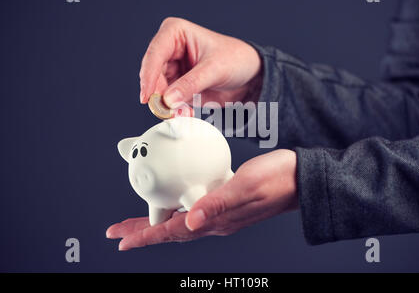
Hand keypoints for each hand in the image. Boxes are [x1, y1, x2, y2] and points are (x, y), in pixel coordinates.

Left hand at [106, 149, 297, 249]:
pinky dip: (176, 207)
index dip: (146, 237)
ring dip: (156, 221)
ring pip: (180, 221)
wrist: (300, 178)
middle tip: (117, 233)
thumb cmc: (276, 179)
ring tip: (136, 221)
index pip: (173, 232)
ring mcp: (221, 214)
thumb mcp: (246, 186)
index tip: (122, 241)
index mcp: (218, 220)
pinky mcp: (226, 203)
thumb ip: (218, 204)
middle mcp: (216, 221)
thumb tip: (189, 221)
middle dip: (143, 231)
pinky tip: (173, 199)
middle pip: (171, 230)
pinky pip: (194, 208)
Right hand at [139, 17, 262, 106]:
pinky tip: (185, 114)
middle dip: (159, 96)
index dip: (149, 76)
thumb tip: (167, 100)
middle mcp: (169, 49)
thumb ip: (190, 84)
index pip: (155, 54)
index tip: (147, 96)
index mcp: (175, 32)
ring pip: (158, 90)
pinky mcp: (177, 86)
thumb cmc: (236, 59)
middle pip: (153, 75)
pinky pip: (168, 100)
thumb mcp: (215, 70)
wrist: (250, 75)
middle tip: (167, 111)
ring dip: (167, 106)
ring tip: (181, 115)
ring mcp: (172, 68)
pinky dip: (174, 110)